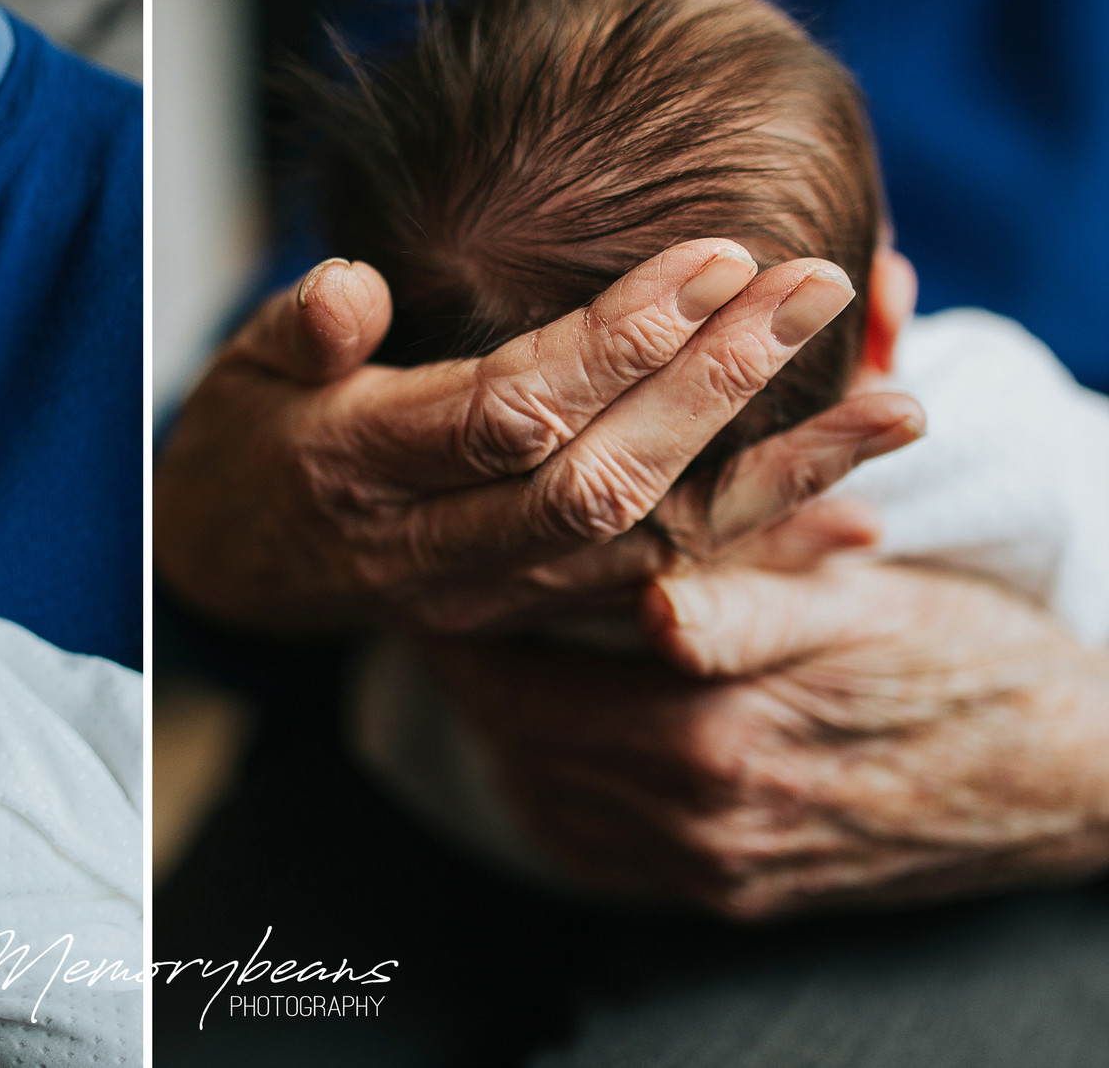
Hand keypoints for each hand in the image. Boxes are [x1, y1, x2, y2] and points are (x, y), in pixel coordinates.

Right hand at [156, 242, 922, 631]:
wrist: (232, 559)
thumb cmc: (249, 431)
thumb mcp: (244, 366)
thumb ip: (298, 331)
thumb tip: (346, 290)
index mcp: (360, 467)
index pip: (510, 409)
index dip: (616, 341)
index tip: (717, 257)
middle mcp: (433, 545)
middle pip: (599, 481)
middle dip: (718, 389)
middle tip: (817, 290)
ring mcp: (486, 593)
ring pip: (646, 547)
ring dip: (772, 478)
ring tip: (894, 407)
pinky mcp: (527, 615)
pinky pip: (653, 588)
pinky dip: (754, 548)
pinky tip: (849, 508)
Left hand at [431, 561, 1108, 917]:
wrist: (1068, 775)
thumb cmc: (967, 661)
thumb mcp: (863, 607)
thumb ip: (746, 603)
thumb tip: (644, 599)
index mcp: (713, 741)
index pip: (520, 690)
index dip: (461, 632)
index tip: (431, 581)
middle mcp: (699, 825)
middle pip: (520, 748)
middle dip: (474, 674)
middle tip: (448, 606)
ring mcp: (718, 872)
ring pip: (551, 802)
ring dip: (511, 731)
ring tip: (497, 656)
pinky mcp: (738, 895)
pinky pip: (605, 854)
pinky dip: (561, 793)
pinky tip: (564, 737)